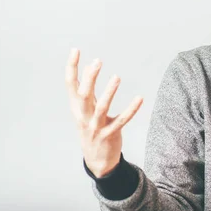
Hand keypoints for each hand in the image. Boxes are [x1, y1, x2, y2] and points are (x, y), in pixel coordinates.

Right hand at [65, 48, 142, 177]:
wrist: (96, 160)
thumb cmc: (91, 128)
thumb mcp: (85, 110)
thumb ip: (87, 90)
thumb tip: (90, 66)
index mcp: (76, 107)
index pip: (70, 85)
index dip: (71, 67)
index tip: (75, 50)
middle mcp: (83, 116)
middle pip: (83, 95)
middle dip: (90, 78)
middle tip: (98, 61)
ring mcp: (95, 127)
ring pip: (101, 108)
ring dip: (109, 92)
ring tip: (117, 77)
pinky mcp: (109, 135)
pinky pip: (121, 121)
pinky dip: (130, 110)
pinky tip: (140, 98)